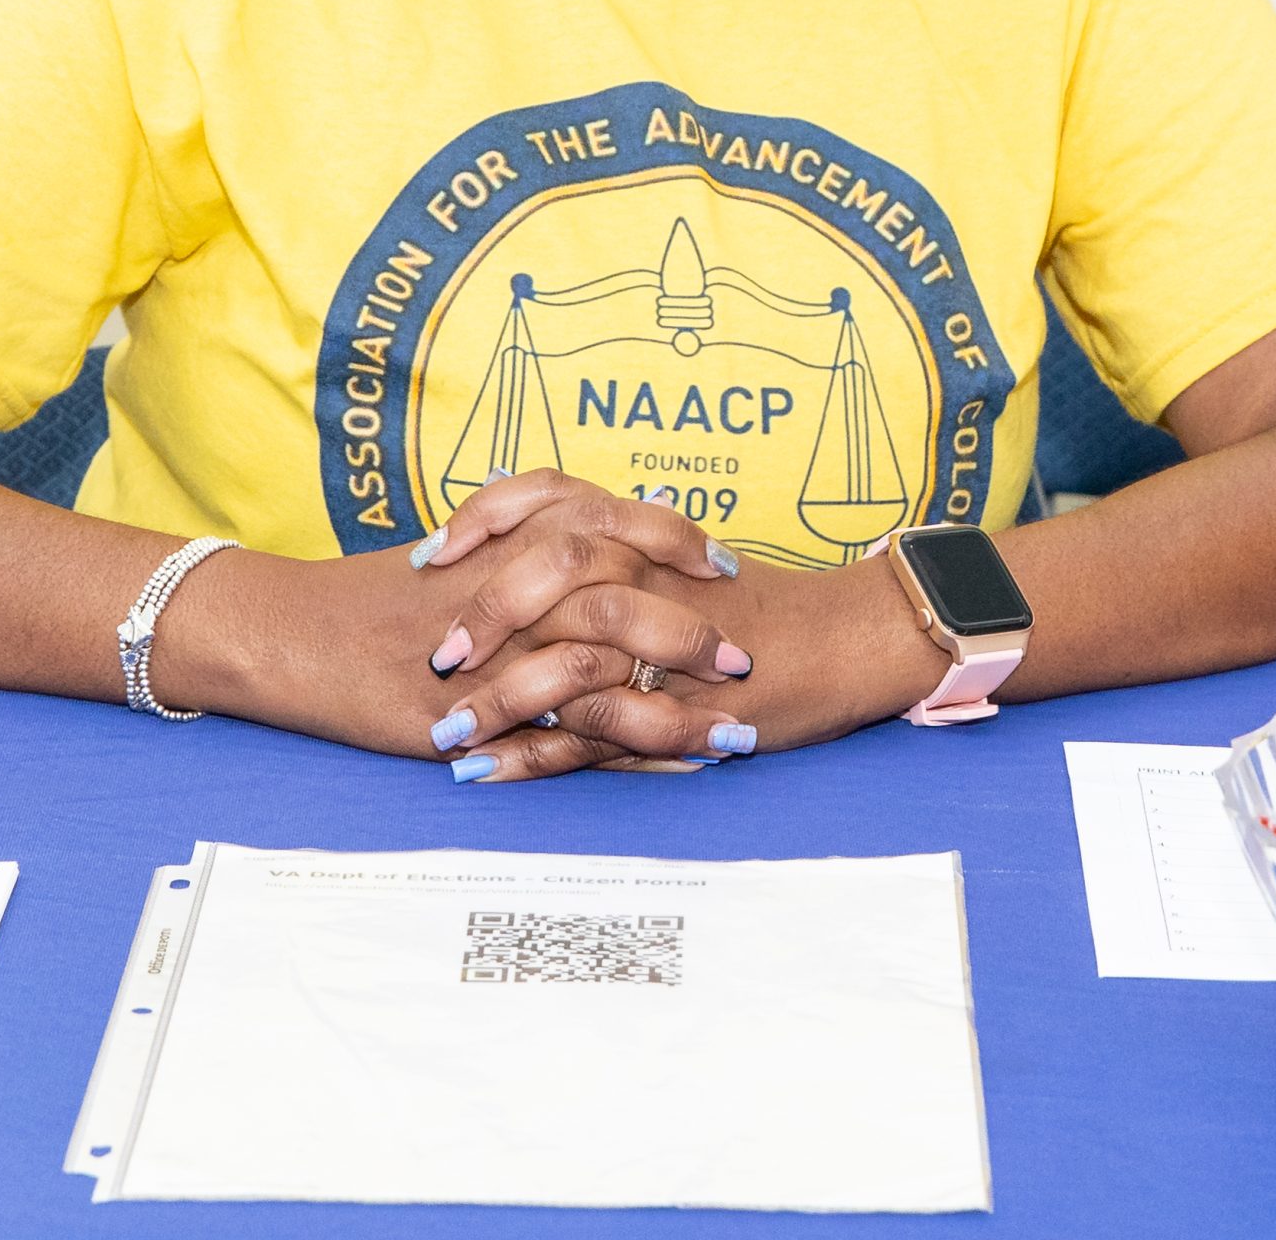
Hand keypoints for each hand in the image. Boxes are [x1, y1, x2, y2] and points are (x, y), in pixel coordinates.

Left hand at [423, 474, 951, 777]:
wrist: (843, 640)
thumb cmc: (754, 602)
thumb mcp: (677, 555)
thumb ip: (609, 541)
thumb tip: (525, 521)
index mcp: (639, 529)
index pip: (545, 499)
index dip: (482, 521)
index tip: (433, 554)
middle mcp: (648, 574)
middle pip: (549, 571)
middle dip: (482, 614)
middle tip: (435, 654)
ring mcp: (663, 645)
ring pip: (567, 659)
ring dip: (497, 699)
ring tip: (444, 734)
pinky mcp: (678, 708)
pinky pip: (597, 733)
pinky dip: (537, 756)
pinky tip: (491, 774)